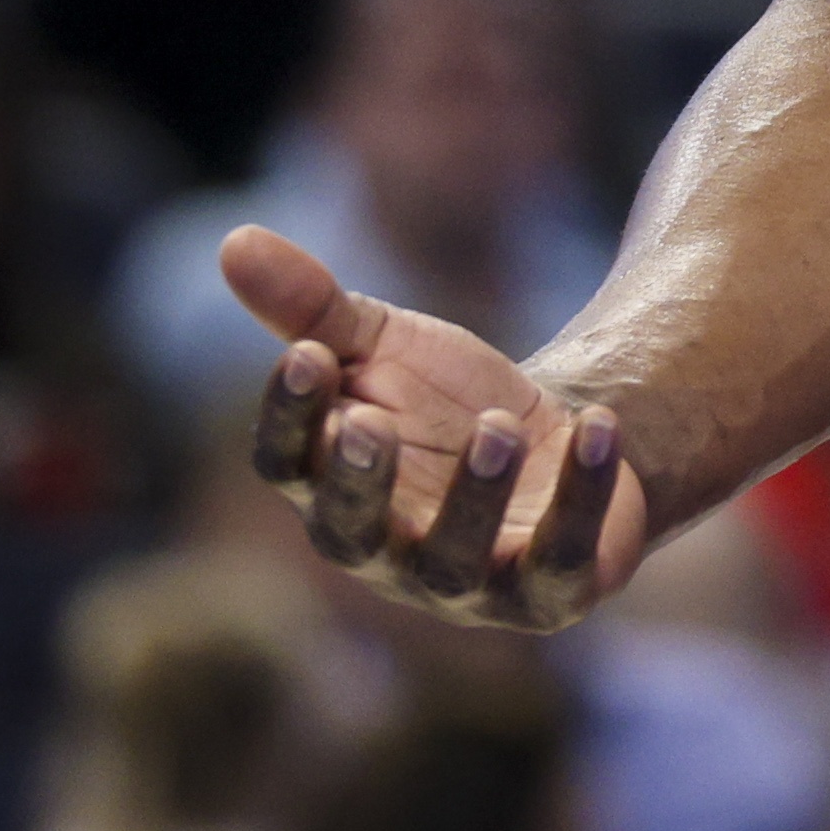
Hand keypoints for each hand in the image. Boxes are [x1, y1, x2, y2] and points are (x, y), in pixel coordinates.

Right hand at [221, 224, 648, 628]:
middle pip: (351, 533)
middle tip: (370, 422)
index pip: (287, 467)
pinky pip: (560, 558)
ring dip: (475, 496)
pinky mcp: (548, 591)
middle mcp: (385, 552)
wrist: (559, 444)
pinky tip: (595, 429)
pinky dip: (581, 495)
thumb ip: (312, 306)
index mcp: (331, 488)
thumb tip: (234, 239)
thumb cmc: (448, 404)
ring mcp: (467, 584)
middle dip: (359, 482)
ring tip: (499, 429)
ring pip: (454, 560)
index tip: (306, 354)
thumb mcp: (384, 345)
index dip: (289, 417)